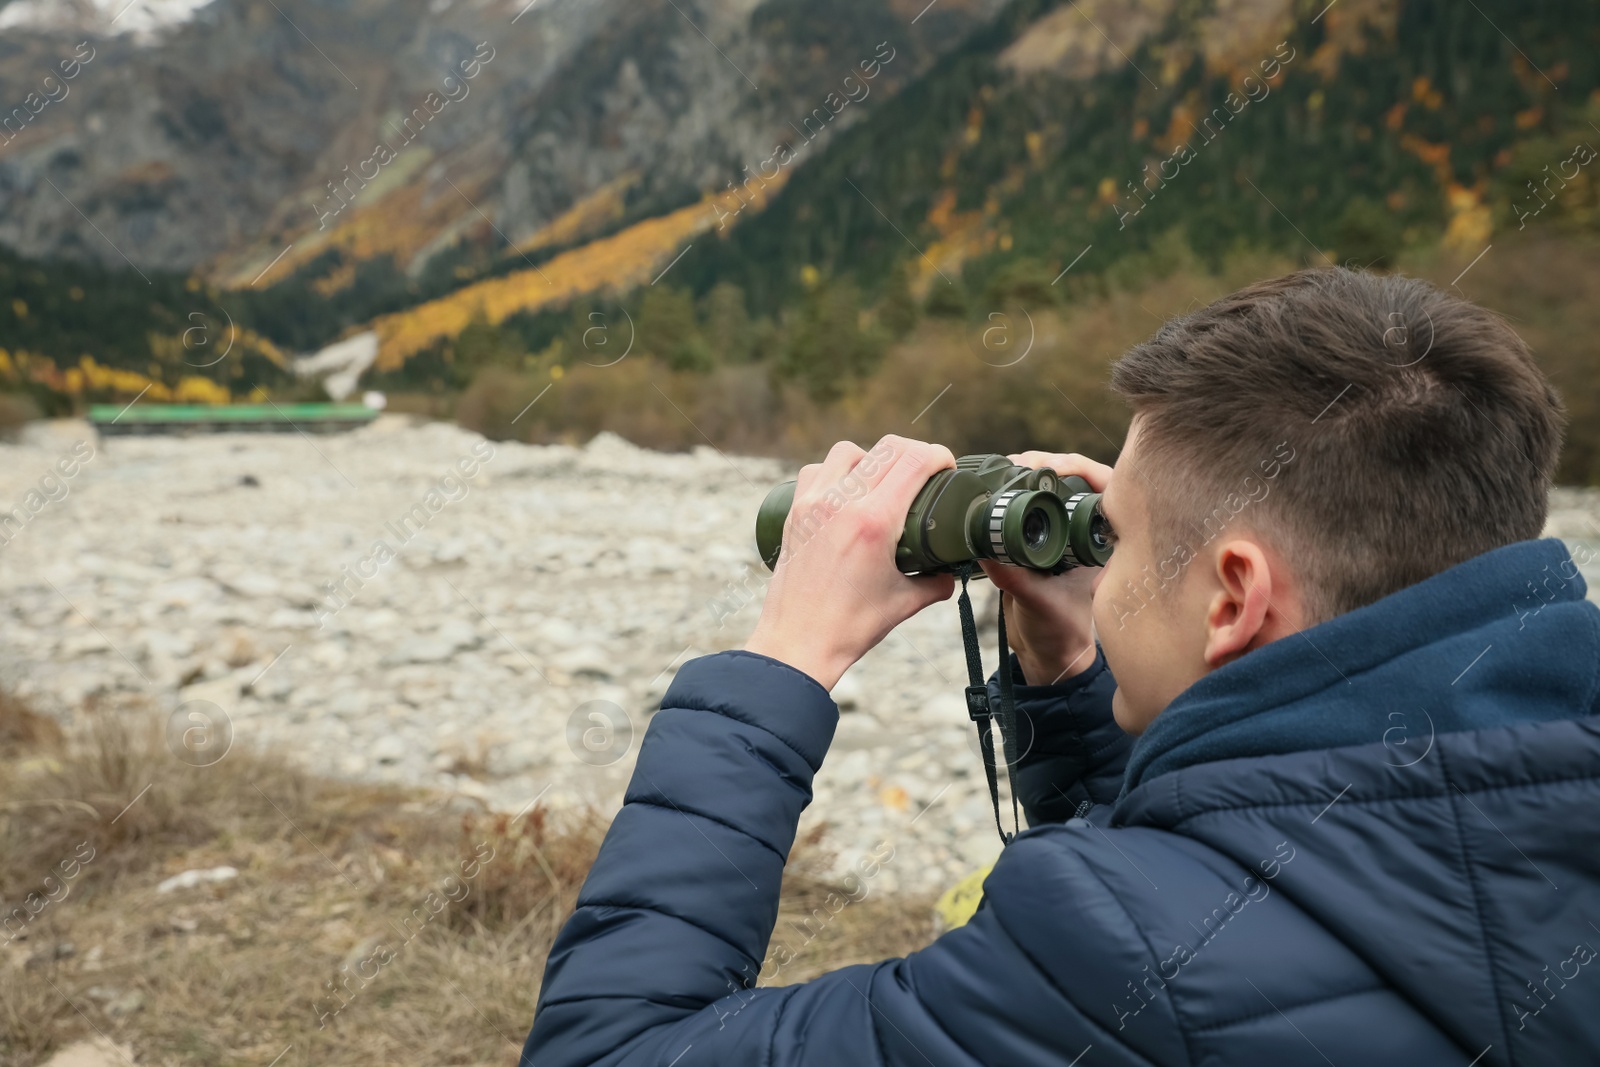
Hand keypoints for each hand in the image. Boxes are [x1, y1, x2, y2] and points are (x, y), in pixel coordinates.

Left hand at [744, 435, 957, 691]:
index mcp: (874, 522)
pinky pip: (816, 470)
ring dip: (873, 457)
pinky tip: (847, 491)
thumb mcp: (904, 603)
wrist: (796, 645)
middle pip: (887, 448)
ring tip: (884, 480)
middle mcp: (841, 503)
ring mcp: (814, 504)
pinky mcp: (795, 512)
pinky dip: (836, 471)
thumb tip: (952, 571)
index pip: (914, 461)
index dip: (939, 456)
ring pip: (848, 452)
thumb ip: (935, 582)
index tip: (948, 468)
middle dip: (914, 452)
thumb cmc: (849, 628)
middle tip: (926, 472)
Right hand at [977, 450, 1111, 685]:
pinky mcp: (1036, 539)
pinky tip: (996, 484)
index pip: (1103, 487)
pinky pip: (1030, 503)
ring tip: (1007, 465)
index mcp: (1100, 543)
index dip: (1080, 468)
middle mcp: (1084, 533)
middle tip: (1020, 461)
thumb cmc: (1059, 633)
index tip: (1052, 465)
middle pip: (1074, 479)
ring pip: (1052, 488)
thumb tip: (988, 551)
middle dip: (1048, 462)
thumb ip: (1017, 580)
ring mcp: (1061, 534)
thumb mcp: (1040, 605)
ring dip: (1030, 472)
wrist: (1046, 653)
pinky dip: (1015, 489)